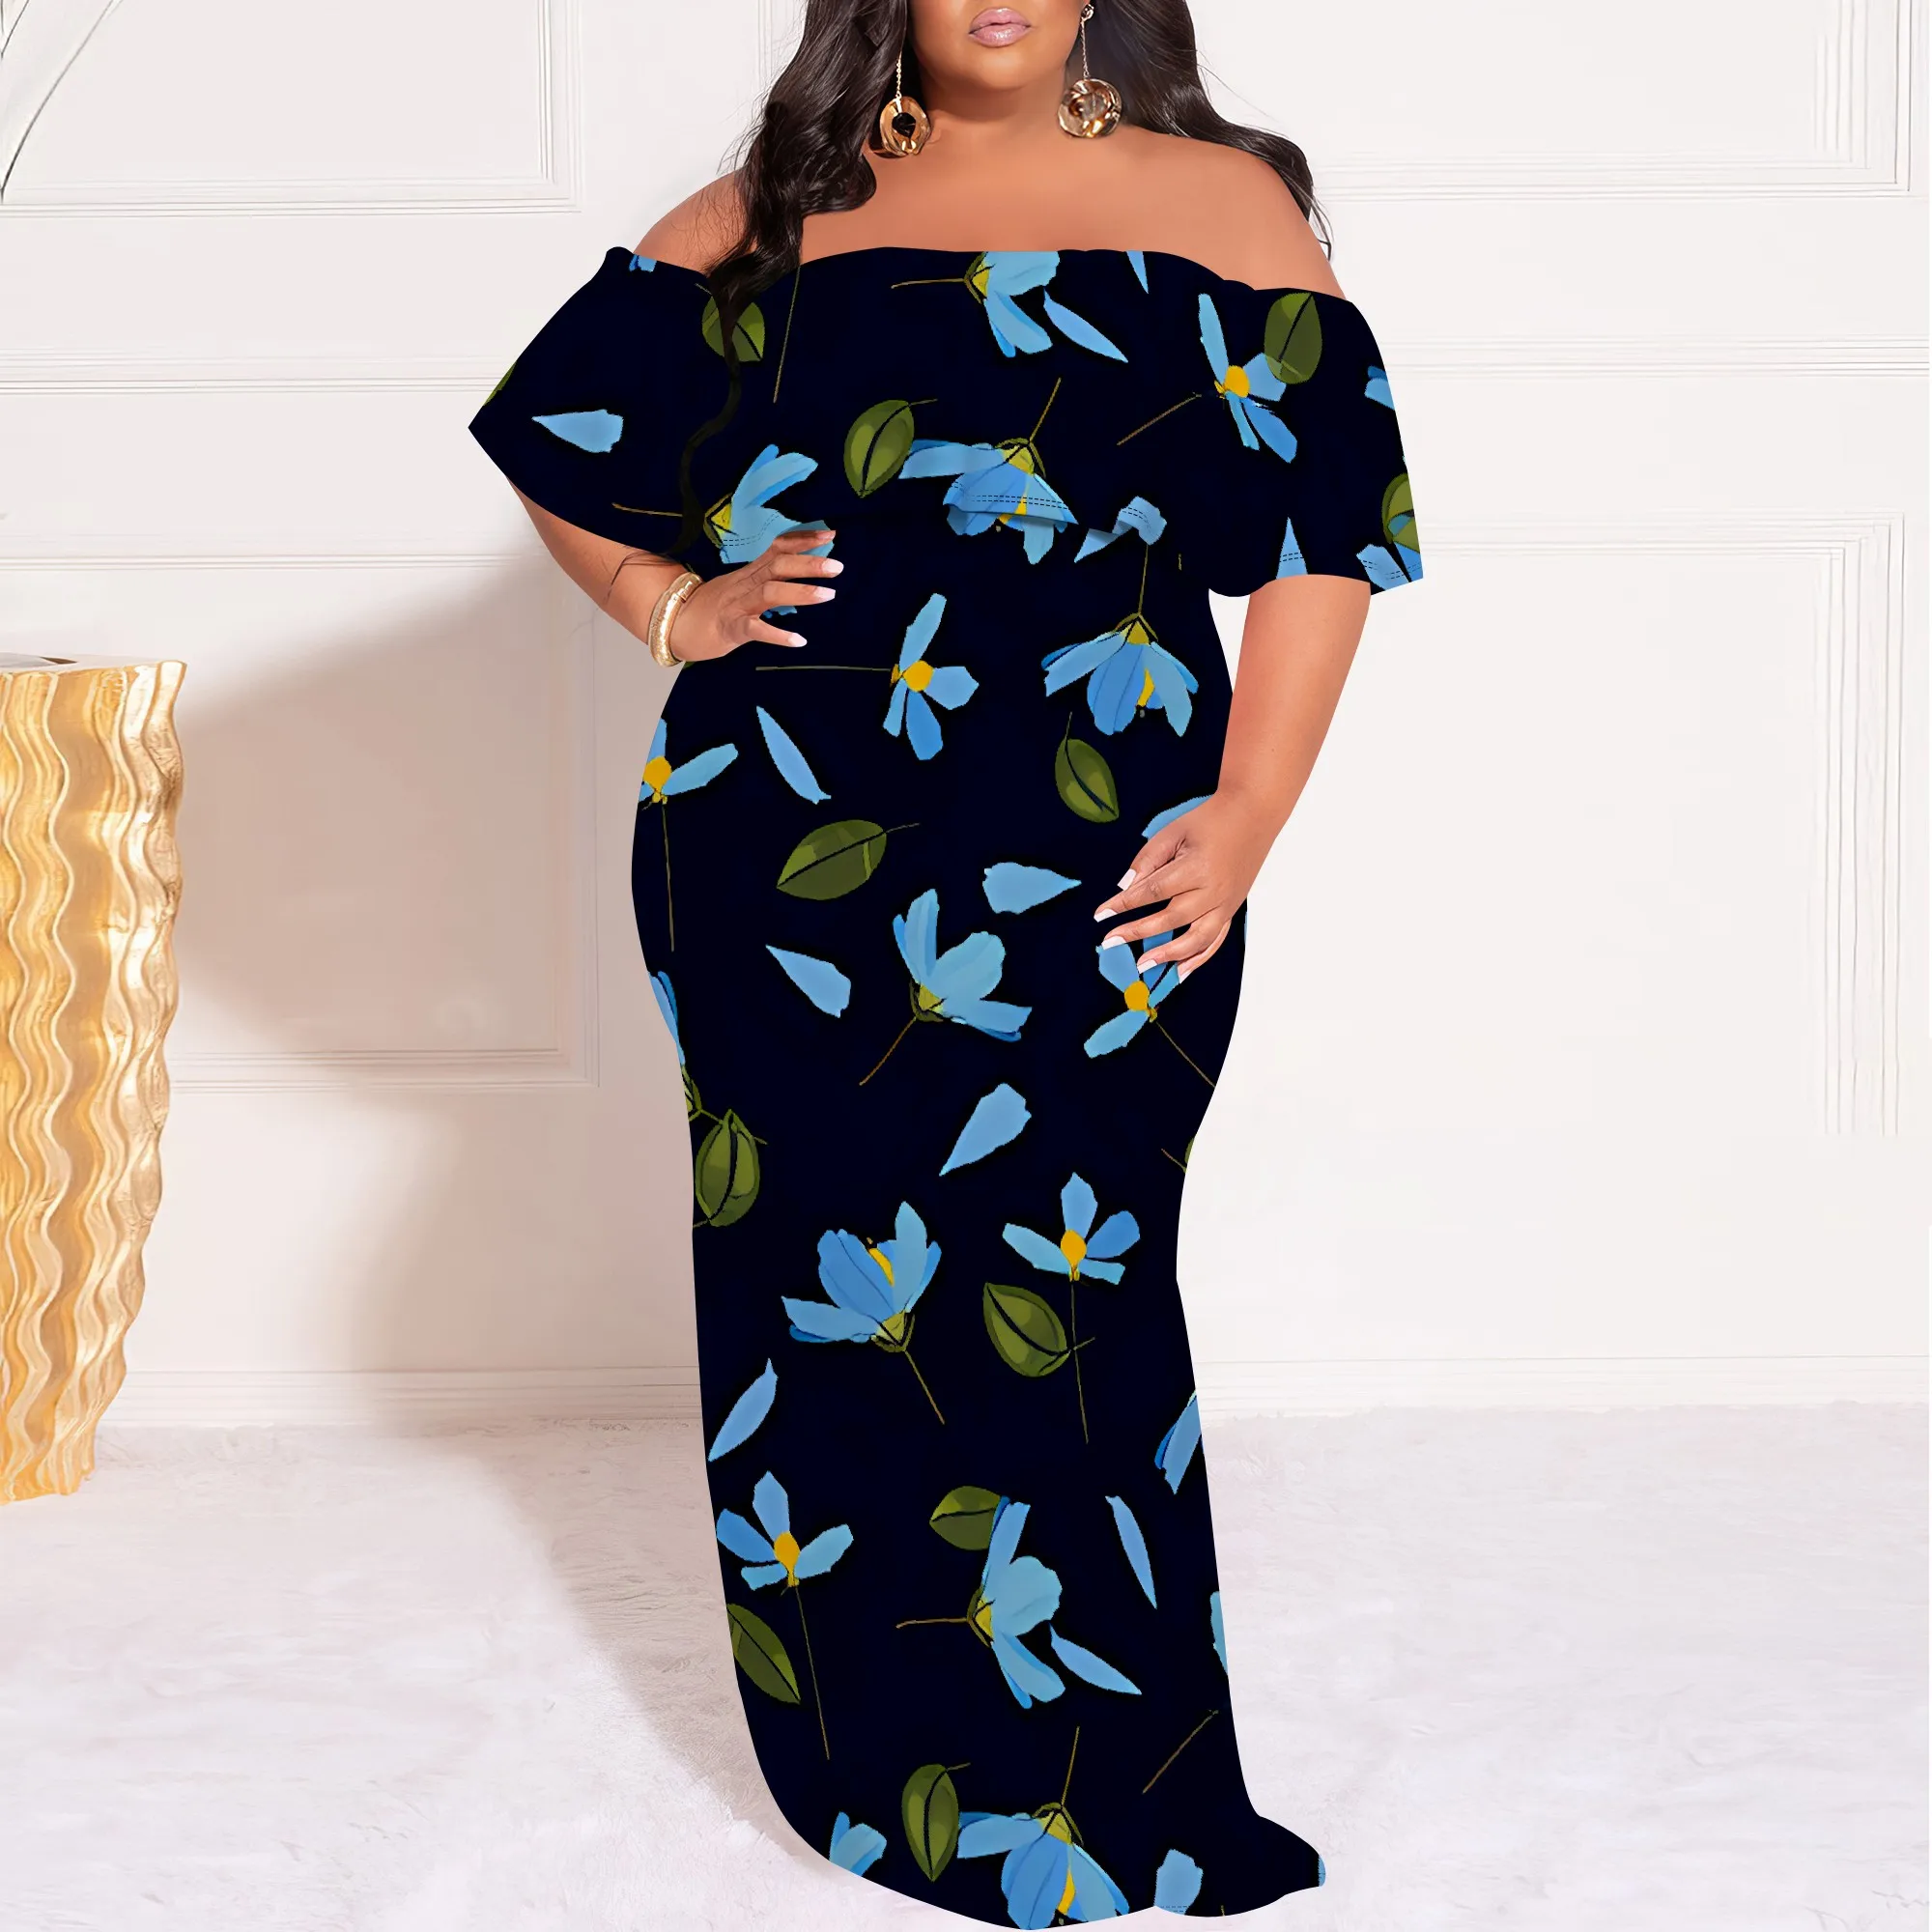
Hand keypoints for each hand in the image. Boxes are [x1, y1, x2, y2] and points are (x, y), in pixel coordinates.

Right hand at [666, 527, 842, 661]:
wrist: (679, 623)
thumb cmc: (716, 605)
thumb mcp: (742, 584)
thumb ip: (768, 576)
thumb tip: (800, 570)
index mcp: (751, 572)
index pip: (778, 548)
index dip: (803, 539)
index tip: (831, 535)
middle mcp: (746, 583)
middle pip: (778, 566)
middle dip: (808, 564)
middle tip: (837, 566)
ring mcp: (738, 605)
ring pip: (769, 593)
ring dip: (799, 592)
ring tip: (828, 595)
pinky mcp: (732, 628)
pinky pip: (756, 630)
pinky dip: (777, 635)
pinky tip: (798, 640)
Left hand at [1091, 793, 1280, 980]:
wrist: (1251, 815)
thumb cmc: (1209, 820)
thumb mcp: (1173, 832)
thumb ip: (1147, 860)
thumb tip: (1124, 887)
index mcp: (1195, 868)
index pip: (1152, 892)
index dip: (1123, 904)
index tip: (1101, 914)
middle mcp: (1213, 891)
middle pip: (1170, 919)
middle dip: (1137, 932)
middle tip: (1110, 941)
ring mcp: (1226, 903)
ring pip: (1196, 938)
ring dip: (1168, 955)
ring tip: (1143, 964)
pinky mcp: (1232, 909)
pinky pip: (1216, 940)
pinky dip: (1199, 958)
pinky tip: (1180, 971)